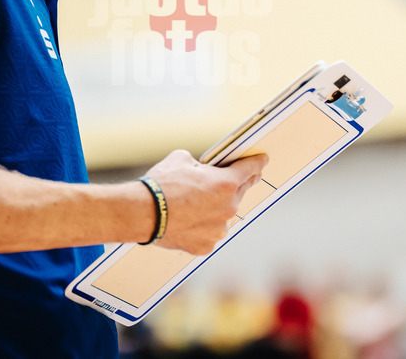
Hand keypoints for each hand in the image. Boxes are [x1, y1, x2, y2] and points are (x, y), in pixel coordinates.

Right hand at [144, 149, 267, 254]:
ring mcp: (219, 229)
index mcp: (226, 183)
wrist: (142, 212)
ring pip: (223, 216)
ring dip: (215, 209)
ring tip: (192, 205)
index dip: (257, 163)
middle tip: (226, 182)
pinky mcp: (206, 245)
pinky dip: (202, 227)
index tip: (262, 161)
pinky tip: (187, 221)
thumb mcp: (182, 159)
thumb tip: (203, 169)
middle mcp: (228, 207)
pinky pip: (210, 232)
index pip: (250, 169)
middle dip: (233, 186)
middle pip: (239, 193)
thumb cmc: (161, 184)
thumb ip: (201, 164)